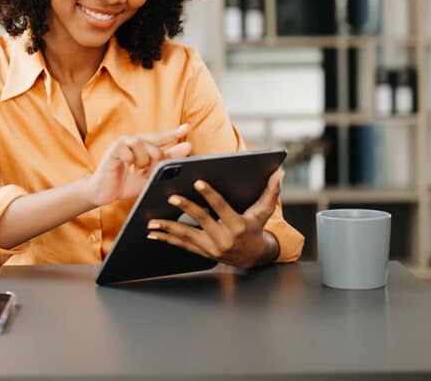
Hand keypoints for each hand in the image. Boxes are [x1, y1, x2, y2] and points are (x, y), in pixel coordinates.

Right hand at [82, 124, 191, 206]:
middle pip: (156, 146)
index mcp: (143, 145)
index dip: (173, 133)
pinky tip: (127, 168)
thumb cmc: (125, 182)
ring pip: (143, 146)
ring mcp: (123, 143)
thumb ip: (167, 161)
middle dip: (155, 164)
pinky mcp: (114, 149)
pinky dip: (131, 162)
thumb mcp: (149, 174)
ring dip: (143, 163)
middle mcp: (133, 141)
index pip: (161, 138)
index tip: (187, 128)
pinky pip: (129, 151)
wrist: (103, 192)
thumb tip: (187, 148)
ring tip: (137, 172)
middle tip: (147, 174)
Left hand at [146, 168, 285, 268]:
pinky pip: (182, 246)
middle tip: (170, 197)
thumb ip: (270, 192)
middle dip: (185, 208)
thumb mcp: (264, 212)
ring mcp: (212, 248)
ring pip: (187, 236)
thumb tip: (279, 173)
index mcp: (238, 225)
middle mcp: (224, 238)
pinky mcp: (203, 253)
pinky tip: (153, 234)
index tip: (197, 182)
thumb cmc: (256, 229)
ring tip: (152, 222)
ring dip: (168, 228)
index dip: (210, 194)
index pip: (222, 207)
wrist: (254, 258)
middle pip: (202, 220)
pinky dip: (167, 239)